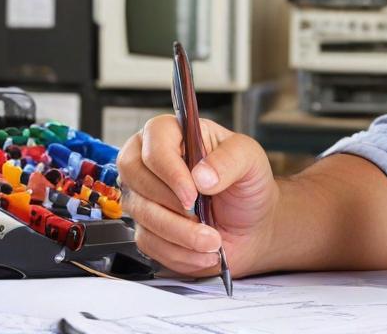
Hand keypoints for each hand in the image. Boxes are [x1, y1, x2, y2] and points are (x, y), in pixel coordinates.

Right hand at [117, 115, 278, 277]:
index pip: (154, 144)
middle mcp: (150, 162)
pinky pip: (149, 243)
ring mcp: (143, 196)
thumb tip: (200, 176)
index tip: (193, 194)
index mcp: (173, 134)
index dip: (170, 171)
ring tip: (213, 240)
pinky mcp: (146, 228)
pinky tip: (204, 251)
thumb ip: (230, 160)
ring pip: (142, 215)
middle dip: (171, 205)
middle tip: (202, 217)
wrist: (251, 223)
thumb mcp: (250, 160)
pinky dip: (179, 252)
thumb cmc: (246, 184)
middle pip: (134, 178)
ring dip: (180, 234)